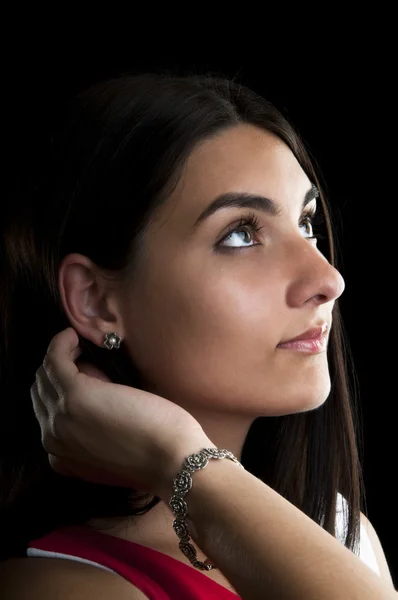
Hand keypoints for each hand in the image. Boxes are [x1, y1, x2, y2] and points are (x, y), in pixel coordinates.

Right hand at [30, 327, 213, 500]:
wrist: (174, 463)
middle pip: (42, 392)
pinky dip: (62, 343)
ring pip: (46, 375)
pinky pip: (55, 359)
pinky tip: (74, 336)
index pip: (47, 415)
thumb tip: (94, 392)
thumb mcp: (113, 451)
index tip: (87, 376)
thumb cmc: (157, 454)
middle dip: (60, 372)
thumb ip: (95, 432)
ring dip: (61, 355)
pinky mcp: (75, 394)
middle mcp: (52, 439)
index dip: (63, 391)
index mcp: (60, 458)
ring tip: (82, 346)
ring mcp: (60, 416)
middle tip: (85, 358)